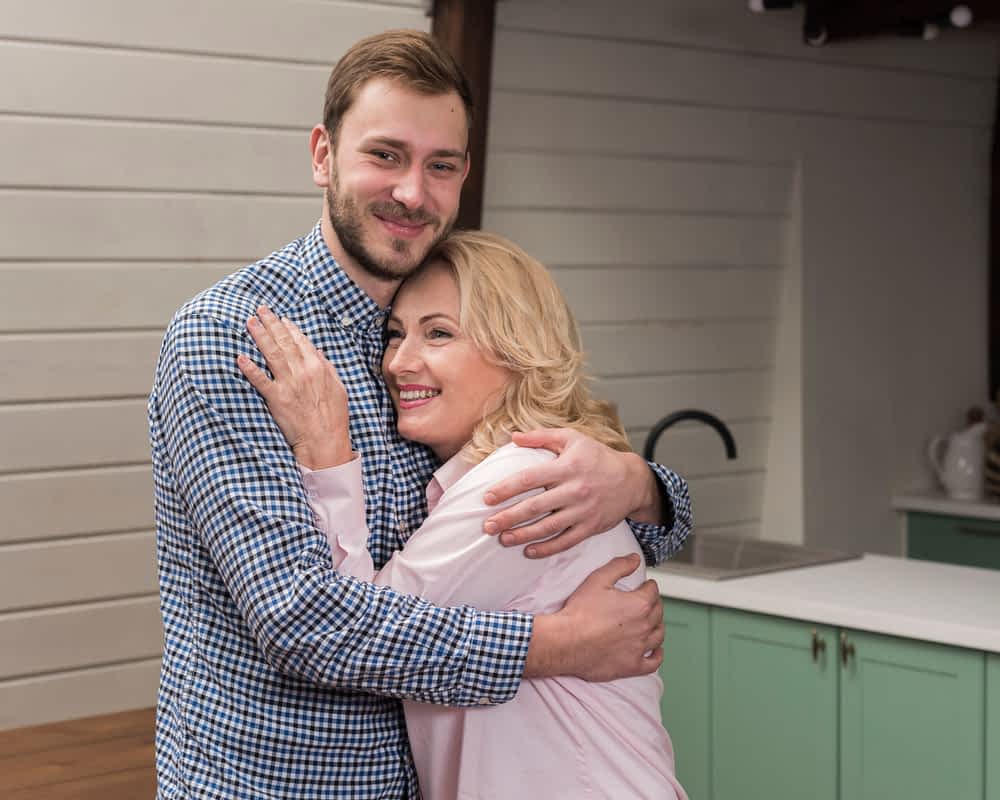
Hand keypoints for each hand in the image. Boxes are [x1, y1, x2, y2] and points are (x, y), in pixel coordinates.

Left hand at [237, 306, 351, 468]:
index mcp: (318, 367)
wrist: (325, 440)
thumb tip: (317, 351)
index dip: (289, 328)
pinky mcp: (276, 398)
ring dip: (259, 336)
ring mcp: (288, 384)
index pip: (301, 341)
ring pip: (271, 354)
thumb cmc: (334, 417)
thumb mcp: (338, 387)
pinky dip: (250, 368)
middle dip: (271, 324)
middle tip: (260, 311)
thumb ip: (327, 367)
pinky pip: (260, 380)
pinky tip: (240, 357)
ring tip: (249, 323)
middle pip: (283, 342)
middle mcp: (302, 371)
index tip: (281, 318)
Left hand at [483, 429, 660, 556]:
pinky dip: (547, 548)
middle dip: (509, 518)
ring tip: (503, 539)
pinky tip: (529, 551)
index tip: (487, 497)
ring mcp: (583, 511)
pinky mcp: (591, 527)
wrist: (632, 480)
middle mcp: (575, 490)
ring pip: (548, 527)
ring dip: (523, 535)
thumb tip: (514, 436)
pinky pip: (566, 541)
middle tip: (488, 525)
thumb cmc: (598, 457)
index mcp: (567, 467)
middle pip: (535, 506)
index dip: (506, 489)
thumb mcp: (573, 439)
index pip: (530, 478)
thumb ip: (542, 436)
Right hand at [524, 554, 663, 679]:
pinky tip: (655, 650)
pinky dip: (657, 655)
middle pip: (658, 612)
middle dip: (654, 604)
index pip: (653, 591)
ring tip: (651, 623)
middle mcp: (644, 626)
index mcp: (640, 604)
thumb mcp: (598, 579)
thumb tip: (635, 559)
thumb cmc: (580, 612)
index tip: (645, 586)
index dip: (648, 586)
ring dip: (657, 626)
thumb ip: (619, 566)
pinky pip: (654, 662)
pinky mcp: (632, 666)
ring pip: (658, 635)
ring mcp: (640, 648)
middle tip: (647, 601)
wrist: (566, 641)